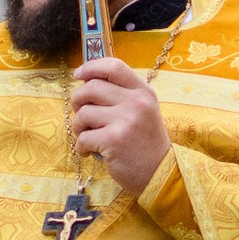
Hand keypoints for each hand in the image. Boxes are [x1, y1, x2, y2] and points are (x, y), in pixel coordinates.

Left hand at [68, 56, 170, 198]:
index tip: (78, 75)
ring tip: (86, 135)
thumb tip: (86, 81)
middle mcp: (136, 102)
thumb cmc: (145, 142)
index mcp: (143, 91)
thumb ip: (121, 95)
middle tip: (81, 114)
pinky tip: (88, 152)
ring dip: (78, 126)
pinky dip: (81, 146)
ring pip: (84, 113)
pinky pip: (83, 137)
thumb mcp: (143, 110)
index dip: (91, 67)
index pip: (114, 66)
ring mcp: (125, 120)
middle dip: (78, 100)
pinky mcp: (114, 140)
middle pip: (92, 87)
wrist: (160, 173)